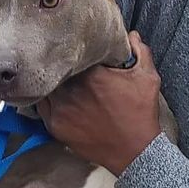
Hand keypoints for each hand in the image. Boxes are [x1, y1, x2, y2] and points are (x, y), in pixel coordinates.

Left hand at [38, 31, 160, 175]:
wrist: (135, 152)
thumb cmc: (141, 114)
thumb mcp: (147, 78)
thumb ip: (139, 51)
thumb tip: (130, 35)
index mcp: (90, 73)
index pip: (72, 52)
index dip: (73, 49)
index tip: (77, 49)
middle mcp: (70, 90)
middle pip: (55, 68)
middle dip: (60, 65)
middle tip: (64, 63)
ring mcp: (60, 109)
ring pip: (45, 87)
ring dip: (51, 83)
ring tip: (58, 80)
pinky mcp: (55, 126)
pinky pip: (41, 107)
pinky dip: (46, 101)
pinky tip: (55, 99)